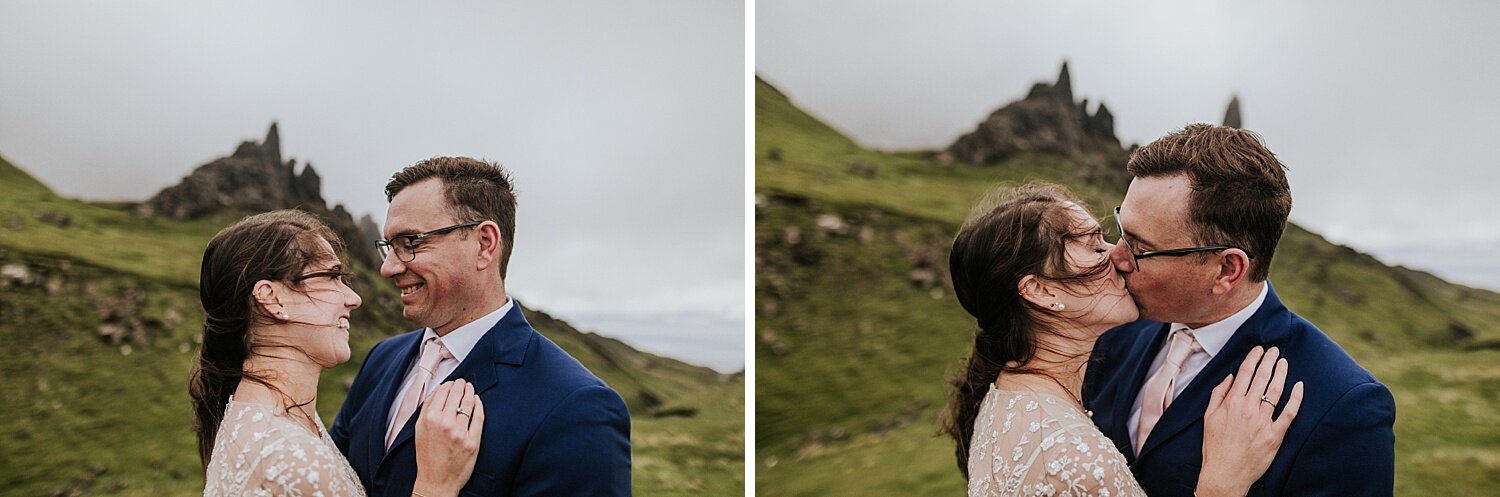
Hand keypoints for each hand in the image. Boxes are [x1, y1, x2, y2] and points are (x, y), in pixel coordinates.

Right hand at [413, 379, 484, 496]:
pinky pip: (478, 417)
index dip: (449, 385)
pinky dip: (479, 406)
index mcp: (429, 419)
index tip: (452, 382)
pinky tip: (478, 401)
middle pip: (456, 395)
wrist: (436, 481)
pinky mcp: (472, 441)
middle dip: (461, 385)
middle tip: (463, 382)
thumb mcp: (419, 430)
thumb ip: (426, 410)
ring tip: (470, 388)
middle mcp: (445, 424)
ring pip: (468, 404)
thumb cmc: (427, 456)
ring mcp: (460, 433)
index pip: (442, 393)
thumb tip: (437, 392)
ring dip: (470, 392)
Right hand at [1196, 346, 1304, 496]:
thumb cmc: (1215, 447)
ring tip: (1284, 362)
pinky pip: (1289, 413)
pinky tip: (1299, 386)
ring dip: (1281, 374)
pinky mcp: (1275, 435)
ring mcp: (1263, 422)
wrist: (1225, 473)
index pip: (1245, 374)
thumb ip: (1218, 395)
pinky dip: (1296, 398)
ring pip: (1276, 391)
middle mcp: (1248, 409)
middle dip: (1269, 360)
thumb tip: (1230, 377)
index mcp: (1231, 403)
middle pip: (1262, 378)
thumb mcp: (1208, 417)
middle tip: (1274, 350)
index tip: (1259, 350)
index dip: (1253, 358)